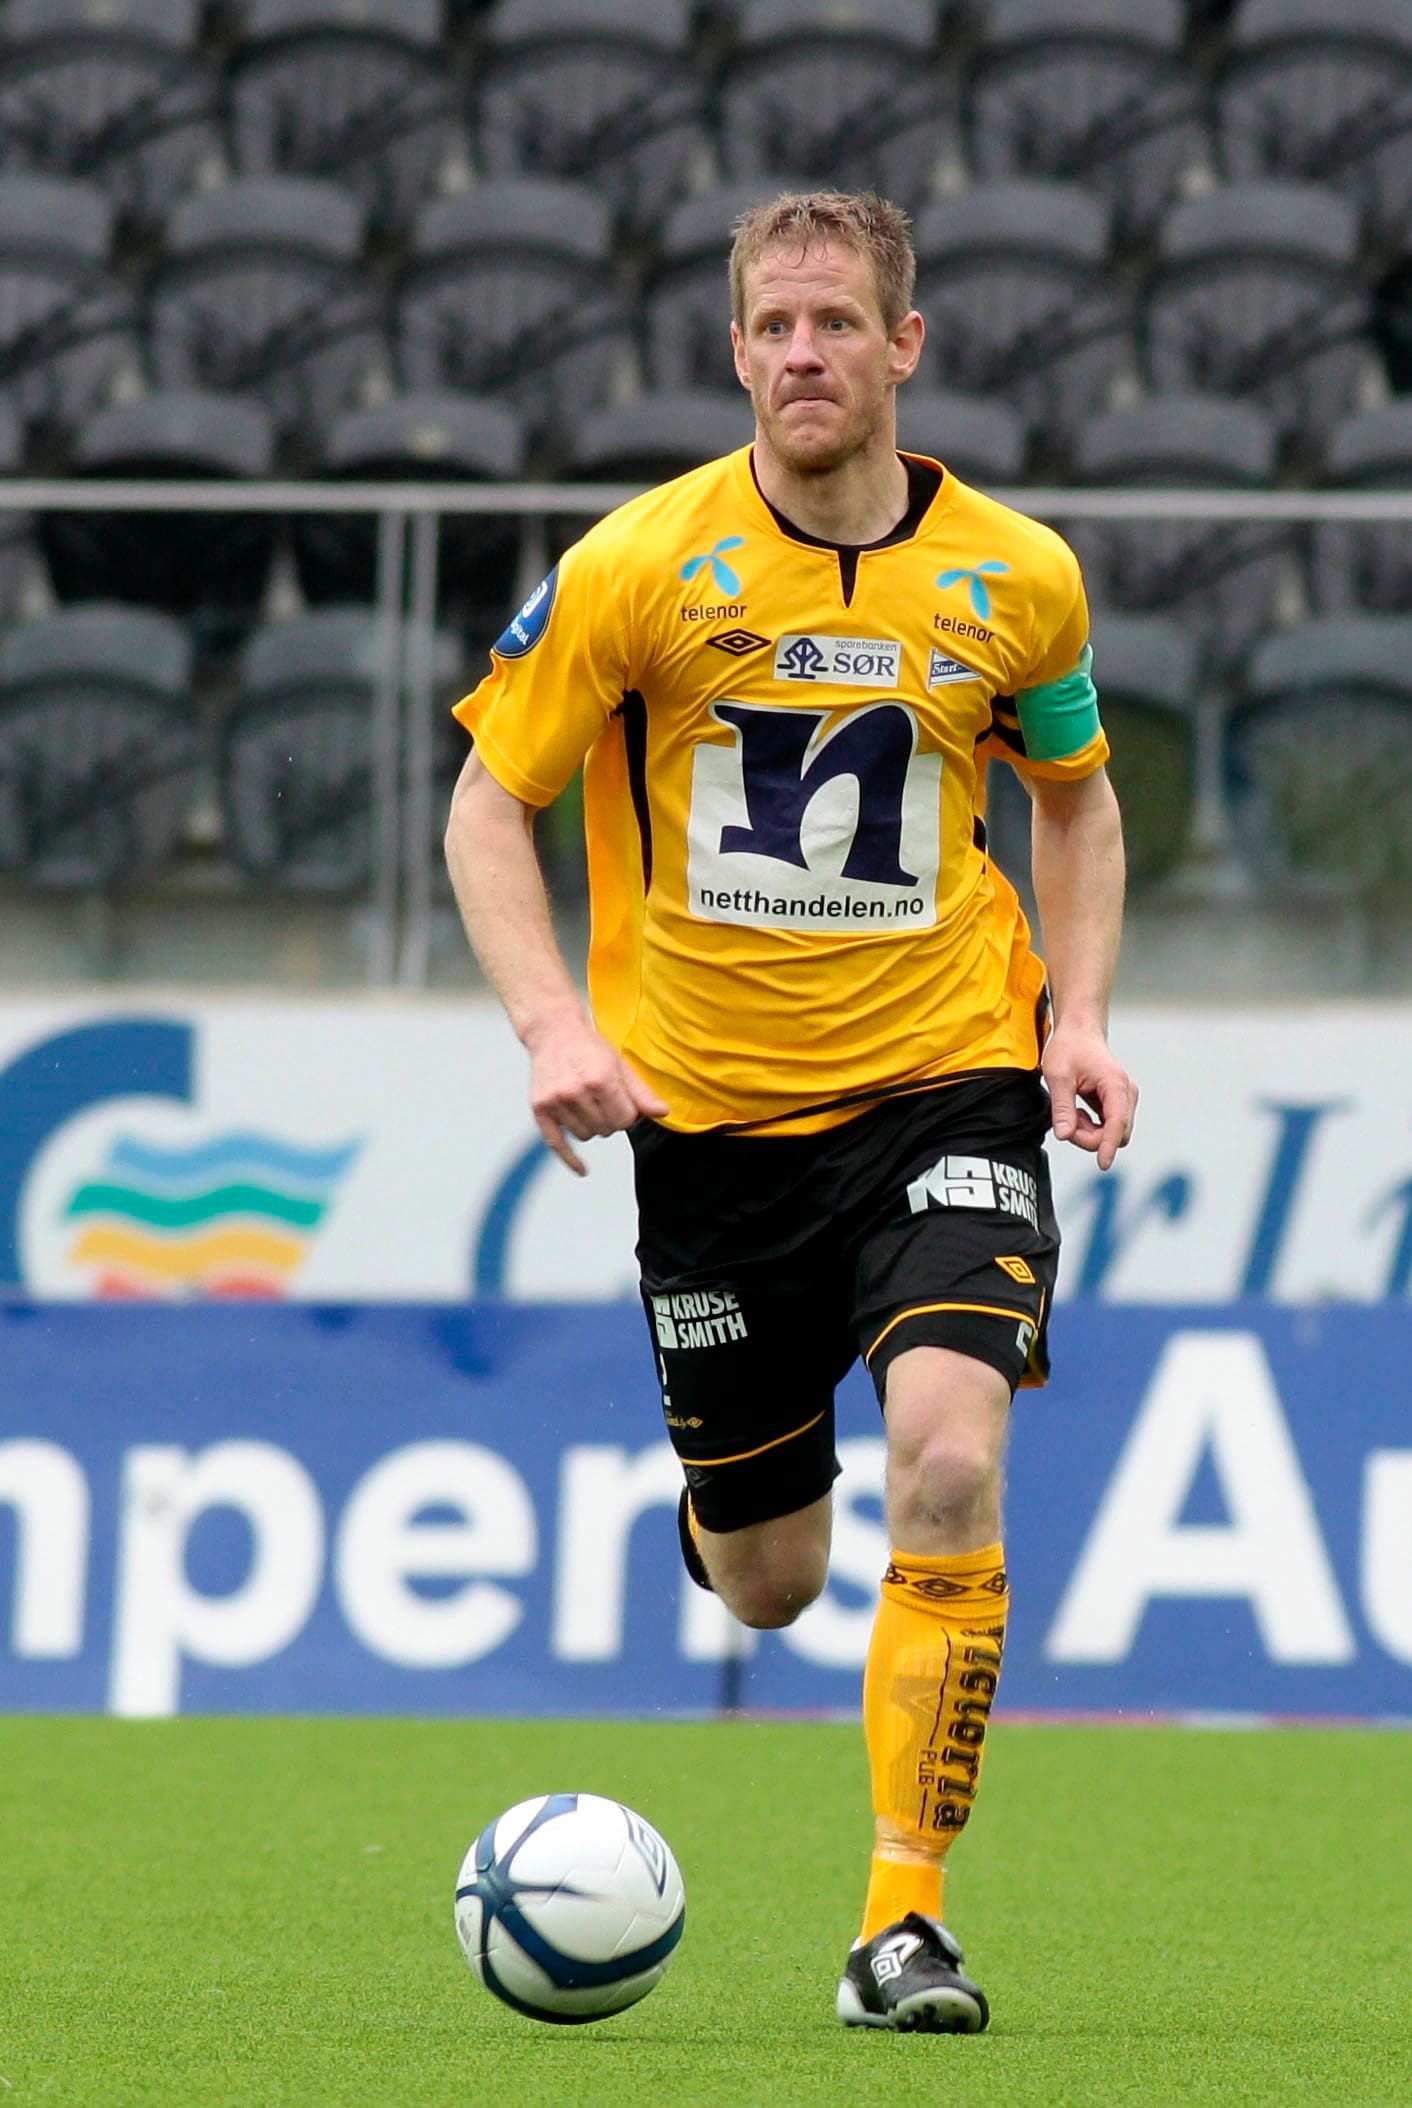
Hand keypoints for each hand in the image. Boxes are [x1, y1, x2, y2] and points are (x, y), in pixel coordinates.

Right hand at [526, 1015, 668, 1175]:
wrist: (553, 1033)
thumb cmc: (589, 1048)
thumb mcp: (620, 1065)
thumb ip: (642, 1093)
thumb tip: (663, 1113)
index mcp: (600, 1078)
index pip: (626, 1120)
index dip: (628, 1114)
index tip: (622, 1102)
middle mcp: (575, 1090)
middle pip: (606, 1130)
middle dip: (610, 1119)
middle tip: (603, 1100)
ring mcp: (555, 1100)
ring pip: (585, 1136)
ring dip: (591, 1126)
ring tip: (587, 1103)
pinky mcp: (539, 1108)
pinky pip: (556, 1143)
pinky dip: (570, 1159)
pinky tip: (582, 1169)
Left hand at [1042, 1021, 1136, 1171]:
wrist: (1079, 1031)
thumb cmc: (1069, 1048)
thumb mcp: (1057, 1075)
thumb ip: (1062, 1107)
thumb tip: (1064, 1135)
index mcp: (1115, 1084)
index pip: (1117, 1123)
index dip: (1109, 1145)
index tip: (1103, 1163)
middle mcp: (1126, 1093)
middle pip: (1117, 1133)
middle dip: (1091, 1137)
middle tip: (1066, 1121)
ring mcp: (1125, 1099)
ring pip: (1113, 1133)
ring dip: (1090, 1133)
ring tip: (1071, 1113)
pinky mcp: (1118, 1103)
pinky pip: (1109, 1127)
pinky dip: (1092, 1127)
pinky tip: (1078, 1113)